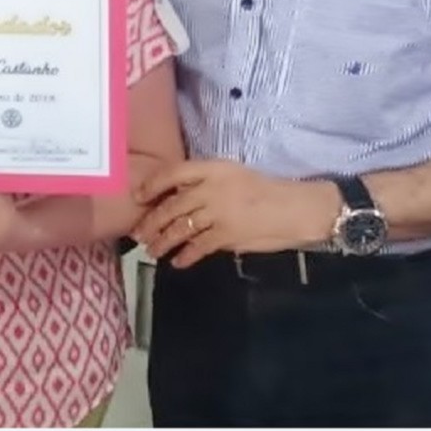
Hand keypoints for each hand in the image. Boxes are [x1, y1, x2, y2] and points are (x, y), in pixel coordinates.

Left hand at [131, 159, 339, 267]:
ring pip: (180, 228)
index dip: (152, 184)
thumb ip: (205, 183)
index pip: (173, 172)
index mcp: (212, 168)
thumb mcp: (232, 174)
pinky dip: (185, 256)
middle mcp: (211, 188)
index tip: (137, 196)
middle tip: (138, 234)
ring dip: (163, 241)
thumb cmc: (263, 190)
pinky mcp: (226, 234)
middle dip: (151, 222)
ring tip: (153, 251)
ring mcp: (217, 212)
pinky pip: (198, 246)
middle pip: (171, 205)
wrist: (293, 208)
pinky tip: (177, 262)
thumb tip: (176, 198)